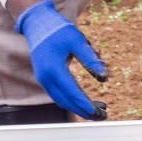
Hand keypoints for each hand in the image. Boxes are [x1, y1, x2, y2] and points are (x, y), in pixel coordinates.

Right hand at [15, 0, 108, 120]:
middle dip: (84, 111)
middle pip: (66, 101)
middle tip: (102, 117)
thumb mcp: (76, 40)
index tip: (99, 113)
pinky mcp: (43, 78)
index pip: (72, 92)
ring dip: (78, 108)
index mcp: (53, 68)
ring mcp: (43, 79)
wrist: (36, 23)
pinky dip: (70, 101)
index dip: (86, 104)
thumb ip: (89, 58)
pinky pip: (57, 95)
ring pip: (61, 100)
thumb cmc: (58, 30)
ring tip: (97, 111)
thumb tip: (104, 77)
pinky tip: (83, 101)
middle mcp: (45, 77)